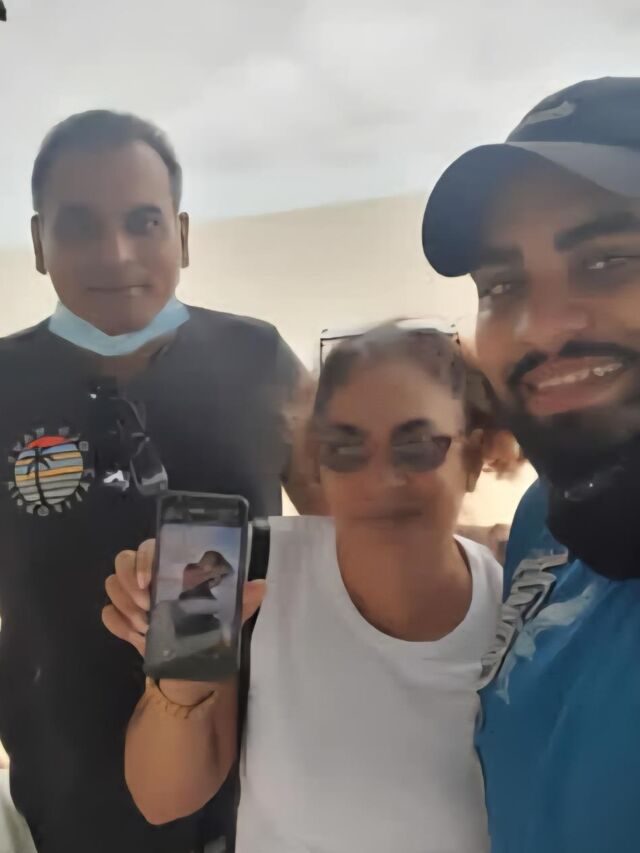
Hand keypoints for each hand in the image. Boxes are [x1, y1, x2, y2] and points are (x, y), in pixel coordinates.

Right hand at [102, 541, 266, 656]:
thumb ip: (240, 603)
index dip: (144, 561)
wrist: (190, 677)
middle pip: (123, 560)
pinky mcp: (122, 618)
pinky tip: (135, 637)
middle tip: (146, 607)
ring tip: (146, 627)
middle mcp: (152, 576)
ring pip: (112, 583)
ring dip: (125, 606)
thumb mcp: (226, 622)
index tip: (148, 584)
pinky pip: (107, 613)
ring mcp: (133, 596)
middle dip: (129, 584)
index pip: (151, 547)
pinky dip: (118, 625)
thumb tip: (259, 586)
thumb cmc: (209, 638)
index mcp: (177, 568)